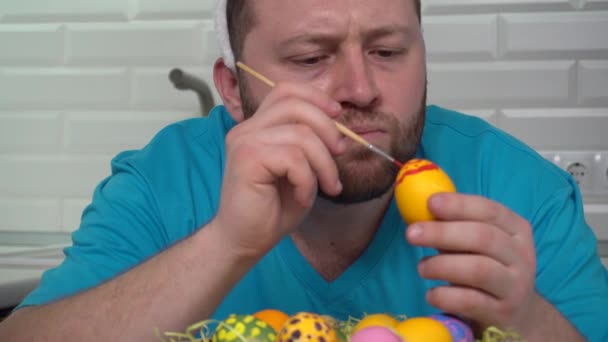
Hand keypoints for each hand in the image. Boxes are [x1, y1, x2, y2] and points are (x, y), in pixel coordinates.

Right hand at [211, 83, 344, 258]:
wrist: (243, 241)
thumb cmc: (272, 209)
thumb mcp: (301, 170)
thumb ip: (311, 144)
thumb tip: (340, 128)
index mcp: (258, 127)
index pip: (286, 91)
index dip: (316, 97)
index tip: (337, 117)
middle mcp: (247, 129)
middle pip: (295, 104)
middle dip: (328, 128)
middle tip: (340, 154)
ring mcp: (244, 142)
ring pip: (301, 134)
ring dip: (324, 164)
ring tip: (327, 187)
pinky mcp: (246, 159)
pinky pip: (294, 158)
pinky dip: (307, 180)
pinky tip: (302, 197)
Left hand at [405, 192, 536, 333]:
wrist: (517, 314)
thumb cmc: (486, 266)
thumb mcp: (476, 243)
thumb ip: (453, 225)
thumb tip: (417, 209)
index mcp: (516, 229)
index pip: (490, 210)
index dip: (459, 205)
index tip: (430, 202)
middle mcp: (521, 256)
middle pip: (483, 238)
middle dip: (443, 233)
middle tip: (412, 233)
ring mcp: (515, 286)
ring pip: (478, 270)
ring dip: (442, 265)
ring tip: (422, 267)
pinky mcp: (503, 313)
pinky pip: (470, 301)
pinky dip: (445, 295)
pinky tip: (431, 293)